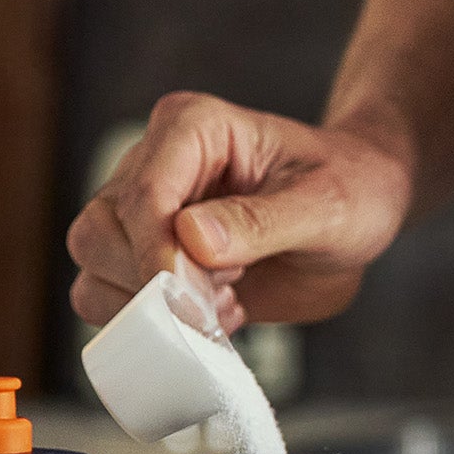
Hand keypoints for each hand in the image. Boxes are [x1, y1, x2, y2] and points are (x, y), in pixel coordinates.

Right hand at [65, 92, 411, 330]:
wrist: (359, 211)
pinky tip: (218, 313)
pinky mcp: (147, 258)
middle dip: (154, 282)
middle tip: (227, 290)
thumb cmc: (352, 187)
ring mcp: (144, 214)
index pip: (143, 194)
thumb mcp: (329, 205)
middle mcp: (155, 164)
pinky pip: (111, 299)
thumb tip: (191, 238)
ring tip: (226, 298)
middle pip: (99, 233)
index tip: (193, 296)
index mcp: (192, 128)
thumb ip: (263, 221)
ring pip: (94, 268)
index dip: (158, 254)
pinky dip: (156, 324)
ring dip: (153, 306)